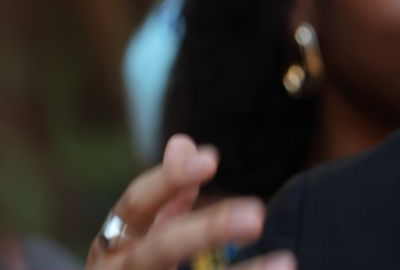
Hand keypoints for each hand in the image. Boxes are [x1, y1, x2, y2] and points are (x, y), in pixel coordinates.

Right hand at [85, 134, 294, 269]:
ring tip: (287, 261)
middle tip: (257, 215)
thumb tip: (184, 142)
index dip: (169, 180)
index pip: (135, 204)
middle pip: (161, 250)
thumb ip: (167, 195)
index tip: (210, 159)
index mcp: (112, 245)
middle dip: (207, 231)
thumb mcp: (138, 236)